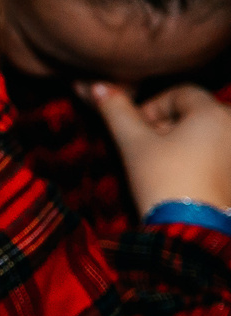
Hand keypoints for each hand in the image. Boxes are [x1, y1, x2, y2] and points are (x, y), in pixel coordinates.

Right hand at [85, 81, 230, 213]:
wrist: (190, 229)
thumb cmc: (163, 181)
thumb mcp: (133, 143)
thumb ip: (115, 110)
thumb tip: (96, 85)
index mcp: (214, 112)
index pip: (180, 93)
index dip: (152, 107)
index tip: (136, 130)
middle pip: (195, 112)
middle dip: (167, 126)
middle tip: (146, 150)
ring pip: (206, 133)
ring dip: (182, 142)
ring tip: (162, 166)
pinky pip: (218, 152)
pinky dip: (198, 157)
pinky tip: (181, 177)